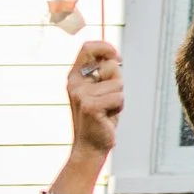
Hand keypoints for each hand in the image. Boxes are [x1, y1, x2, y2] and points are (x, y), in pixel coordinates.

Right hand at [66, 42, 123, 157]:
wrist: (90, 145)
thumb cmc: (100, 116)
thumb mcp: (99, 90)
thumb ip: (103, 74)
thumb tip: (114, 57)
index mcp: (75, 76)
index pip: (88, 47)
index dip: (106, 47)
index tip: (117, 58)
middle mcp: (75, 83)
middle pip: (110, 65)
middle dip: (118, 81)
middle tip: (107, 98)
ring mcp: (81, 95)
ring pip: (118, 84)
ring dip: (118, 97)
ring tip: (107, 109)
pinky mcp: (90, 106)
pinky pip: (119, 97)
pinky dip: (119, 108)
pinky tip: (107, 117)